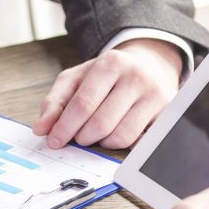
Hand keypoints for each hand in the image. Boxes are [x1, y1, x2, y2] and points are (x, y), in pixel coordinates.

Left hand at [33, 38, 181, 149]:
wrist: (150, 64)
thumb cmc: (108, 75)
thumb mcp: (77, 78)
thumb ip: (55, 101)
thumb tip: (41, 129)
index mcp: (110, 63)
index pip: (83, 104)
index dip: (65, 127)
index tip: (53, 141)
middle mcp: (136, 77)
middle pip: (101, 123)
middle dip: (83, 137)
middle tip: (78, 137)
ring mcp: (155, 95)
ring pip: (121, 136)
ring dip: (103, 142)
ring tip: (98, 133)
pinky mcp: (168, 114)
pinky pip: (140, 142)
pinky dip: (123, 144)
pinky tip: (117, 133)